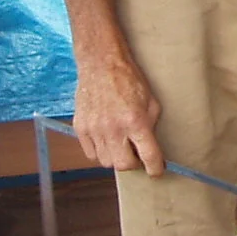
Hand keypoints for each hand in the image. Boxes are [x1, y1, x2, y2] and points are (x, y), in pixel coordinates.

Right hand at [74, 49, 163, 175]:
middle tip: (136, 152)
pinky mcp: (80, 128)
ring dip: (116, 157)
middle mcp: (114, 129)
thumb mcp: (151, 102)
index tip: (156, 171)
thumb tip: (151, 149)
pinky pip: (91, 154)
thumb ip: (151, 127)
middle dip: (134, 163)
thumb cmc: (129, 80)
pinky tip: (106, 138)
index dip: (155, 169)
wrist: (101, 64)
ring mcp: (95, 129)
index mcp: (136, 121)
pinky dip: (100, 151)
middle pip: (124, 165)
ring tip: (120, 143)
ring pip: (106, 162)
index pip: (149, 157)